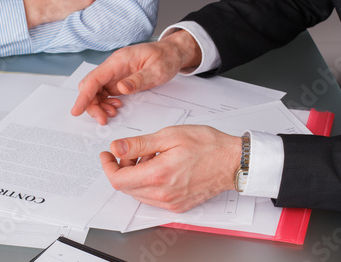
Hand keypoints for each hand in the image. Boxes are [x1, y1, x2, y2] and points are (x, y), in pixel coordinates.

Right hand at [71, 30, 201, 124]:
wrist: (173, 53)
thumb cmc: (166, 57)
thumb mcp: (157, 70)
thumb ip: (139, 80)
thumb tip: (121, 88)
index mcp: (119, 61)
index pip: (94, 79)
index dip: (83, 96)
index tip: (76, 110)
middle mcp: (113, 67)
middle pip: (90, 86)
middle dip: (91, 105)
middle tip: (102, 119)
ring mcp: (115, 74)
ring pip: (96, 92)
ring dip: (99, 106)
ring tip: (111, 115)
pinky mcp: (118, 80)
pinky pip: (105, 94)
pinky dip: (106, 104)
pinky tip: (116, 108)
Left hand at [100, 125, 241, 212]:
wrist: (233, 161)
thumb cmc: (208, 145)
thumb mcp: (169, 136)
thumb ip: (139, 144)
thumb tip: (116, 148)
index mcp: (158, 175)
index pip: (118, 180)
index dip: (108, 166)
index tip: (107, 155)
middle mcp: (163, 194)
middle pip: (127, 187)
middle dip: (123, 168)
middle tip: (132, 151)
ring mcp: (171, 203)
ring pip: (138, 193)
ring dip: (136, 176)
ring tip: (151, 156)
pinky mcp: (178, 205)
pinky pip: (152, 198)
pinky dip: (148, 183)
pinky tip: (160, 167)